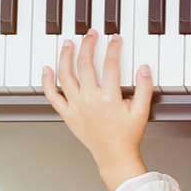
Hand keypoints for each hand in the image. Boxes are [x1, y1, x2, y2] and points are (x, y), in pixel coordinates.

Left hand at [42, 31, 153, 190]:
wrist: (114, 156)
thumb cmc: (128, 136)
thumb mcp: (142, 111)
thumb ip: (144, 88)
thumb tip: (144, 68)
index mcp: (109, 98)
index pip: (110, 65)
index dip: (113, 48)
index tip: (115, 39)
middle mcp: (89, 99)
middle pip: (85, 64)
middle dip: (88, 45)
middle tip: (91, 34)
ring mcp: (76, 106)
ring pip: (66, 75)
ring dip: (66, 56)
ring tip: (68, 43)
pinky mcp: (67, 114)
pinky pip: (52, 95)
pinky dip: (47, 81)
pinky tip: (46, 68)